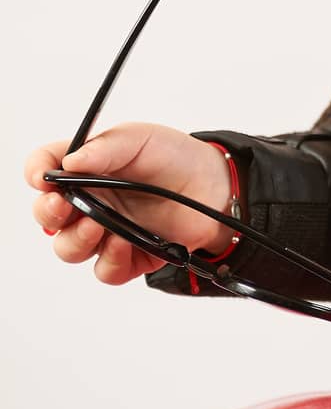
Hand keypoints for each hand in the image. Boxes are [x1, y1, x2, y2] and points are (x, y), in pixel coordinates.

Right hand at [25, 123, 235, 285]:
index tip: (43, 176)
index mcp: (85, 168)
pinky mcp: (128, 257)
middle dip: (47, 213)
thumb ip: (106, 148)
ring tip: (97, 225)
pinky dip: (110, 259)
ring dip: (76, 240)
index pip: (44, 169)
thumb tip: (69, 161)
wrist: (215, 186)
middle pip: (48, 217)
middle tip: (62, 206)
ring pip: (69, 249)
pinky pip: (105, 270)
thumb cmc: (175, 157)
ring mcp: (106, 231)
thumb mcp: (141, 139)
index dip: (37, 172)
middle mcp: (90, 201)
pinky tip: (124, 241)